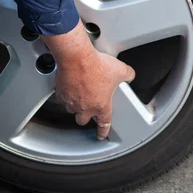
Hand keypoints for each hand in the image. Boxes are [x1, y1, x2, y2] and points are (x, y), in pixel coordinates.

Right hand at [42, 21, 134, 139]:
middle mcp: (85, 107)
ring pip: (72, 109)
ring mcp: (72, 101)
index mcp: (101, 105)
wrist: (77, 58)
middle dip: (85, 117)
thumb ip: (128, 75)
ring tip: (80, 95)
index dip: (103, 131)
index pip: (104, 123)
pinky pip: (63, 98)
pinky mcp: (61, 93)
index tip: (101, 135)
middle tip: (88, 110)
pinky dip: (66, 94)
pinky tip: (71, 86)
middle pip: (82, 120)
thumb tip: (130, 75)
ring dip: (75, 105)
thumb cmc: (97, 65)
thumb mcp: (121, 70)